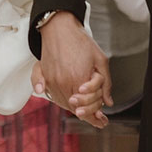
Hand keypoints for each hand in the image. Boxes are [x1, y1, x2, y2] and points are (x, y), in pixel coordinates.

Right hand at [37, 12, 111, 127]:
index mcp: (78, 79)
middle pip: (75, 108)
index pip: (86, 107)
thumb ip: (105, 83)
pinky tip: (72, 100)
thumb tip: (108, 102)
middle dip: (88, 114)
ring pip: (64, 104)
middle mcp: (62, 83)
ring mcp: (51, 81)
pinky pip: (53, 96)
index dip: (94, 118)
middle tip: (99, 117)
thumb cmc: (80, 42)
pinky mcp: (44, 78)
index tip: (102, 122)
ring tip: (87, 109)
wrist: (60, 29)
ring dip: (76, 108)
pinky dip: (63, 101)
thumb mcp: (100, 61)